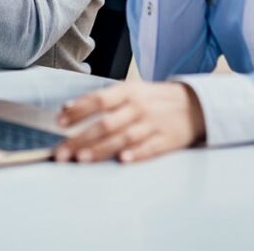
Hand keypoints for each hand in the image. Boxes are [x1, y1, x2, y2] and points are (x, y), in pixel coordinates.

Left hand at [53, 81, 205, 163]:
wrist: (194, 104)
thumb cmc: (154, 99)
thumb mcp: (130, 91)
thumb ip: (102, 99)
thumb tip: (68, 108)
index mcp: (128, 92)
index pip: (99, 99)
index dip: (78, 110)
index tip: (59, 122)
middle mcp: (139, 107)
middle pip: (106, 124)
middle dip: (81, 139)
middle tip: (62, 153)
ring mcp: (153, 124)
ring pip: (124, 138)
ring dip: (101, 149)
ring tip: (82, 159)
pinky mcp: (167, 140)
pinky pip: (149, 148)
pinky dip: (136, 154)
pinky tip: (122, 161)